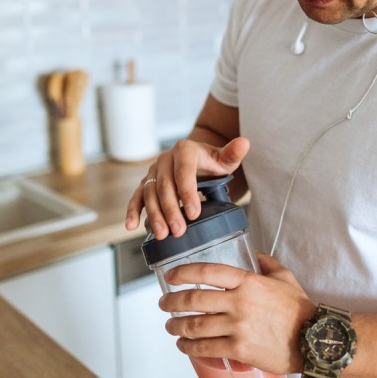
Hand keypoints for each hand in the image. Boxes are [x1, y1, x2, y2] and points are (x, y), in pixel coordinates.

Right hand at [125, 137, 249, 238]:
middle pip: (165, 185)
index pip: (184, 171)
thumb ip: (233, 153)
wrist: (198, 161)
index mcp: (184, 150)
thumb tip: (244, 143)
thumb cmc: (213, 162)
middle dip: (171, 210)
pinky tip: (131, 226)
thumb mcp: (225, 159)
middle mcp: (165, 159)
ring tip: (163, 234)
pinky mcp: (147, 183)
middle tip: (179, 230)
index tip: (195, 213)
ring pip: (150, 193)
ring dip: (154, 215)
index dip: (188, 192)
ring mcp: (154, 171)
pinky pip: (137, 196)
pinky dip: (133, 211)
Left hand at [159, 252, 316, 374]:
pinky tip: (183, 345)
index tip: (171, 276)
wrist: (314, 340)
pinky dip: (188, 347)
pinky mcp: (239, 350)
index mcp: (248, 282)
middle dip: (172, 302)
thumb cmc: (300, 310)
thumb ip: (267, 263)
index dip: (184, 272)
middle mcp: (240, 302)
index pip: (207, 271)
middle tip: (165, 304)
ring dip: (176, 326)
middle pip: (194, 299)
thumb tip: (256, 254)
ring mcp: (238, 327)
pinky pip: (204, 348)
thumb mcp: (285, 278)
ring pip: (194, 325)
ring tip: (170, 326)